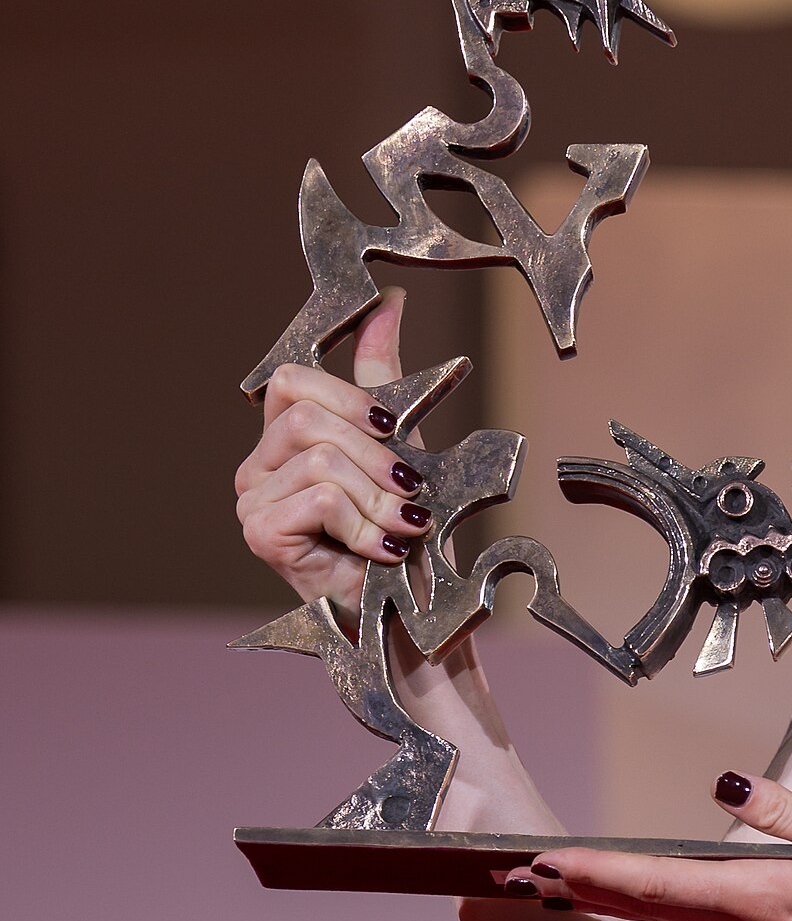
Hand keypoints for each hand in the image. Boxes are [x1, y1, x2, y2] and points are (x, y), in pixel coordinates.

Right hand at [235, 291, 435, 608]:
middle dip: (375, 455)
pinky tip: (382, 550)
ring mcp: (250, 504)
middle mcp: (254, 469)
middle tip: (411, 493)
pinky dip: (363, 523)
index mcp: (282, 442)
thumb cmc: (404, 540)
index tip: (394, 428)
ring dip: (378, 497)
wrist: (412, 619)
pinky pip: (318, 497)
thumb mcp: (399, 448)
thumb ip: (382, 379)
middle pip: (307, 418)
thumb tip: (388, 301)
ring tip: (404, 528)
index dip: (348, 396)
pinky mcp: (260, 536)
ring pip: (319, 458)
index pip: (292, 381)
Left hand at [510, 773, 791, 920]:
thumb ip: (785, 811)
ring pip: (668, 912)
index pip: (662, 882)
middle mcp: (749, 920)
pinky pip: (697, 916)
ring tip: (562, 882)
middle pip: (650, 903)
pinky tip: (642, 896)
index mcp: (760, 895)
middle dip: (584, 887)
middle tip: (523, 875)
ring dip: (612, 896)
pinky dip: (654, 903)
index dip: (601, 870)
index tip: (549, 862)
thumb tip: (722, 784)